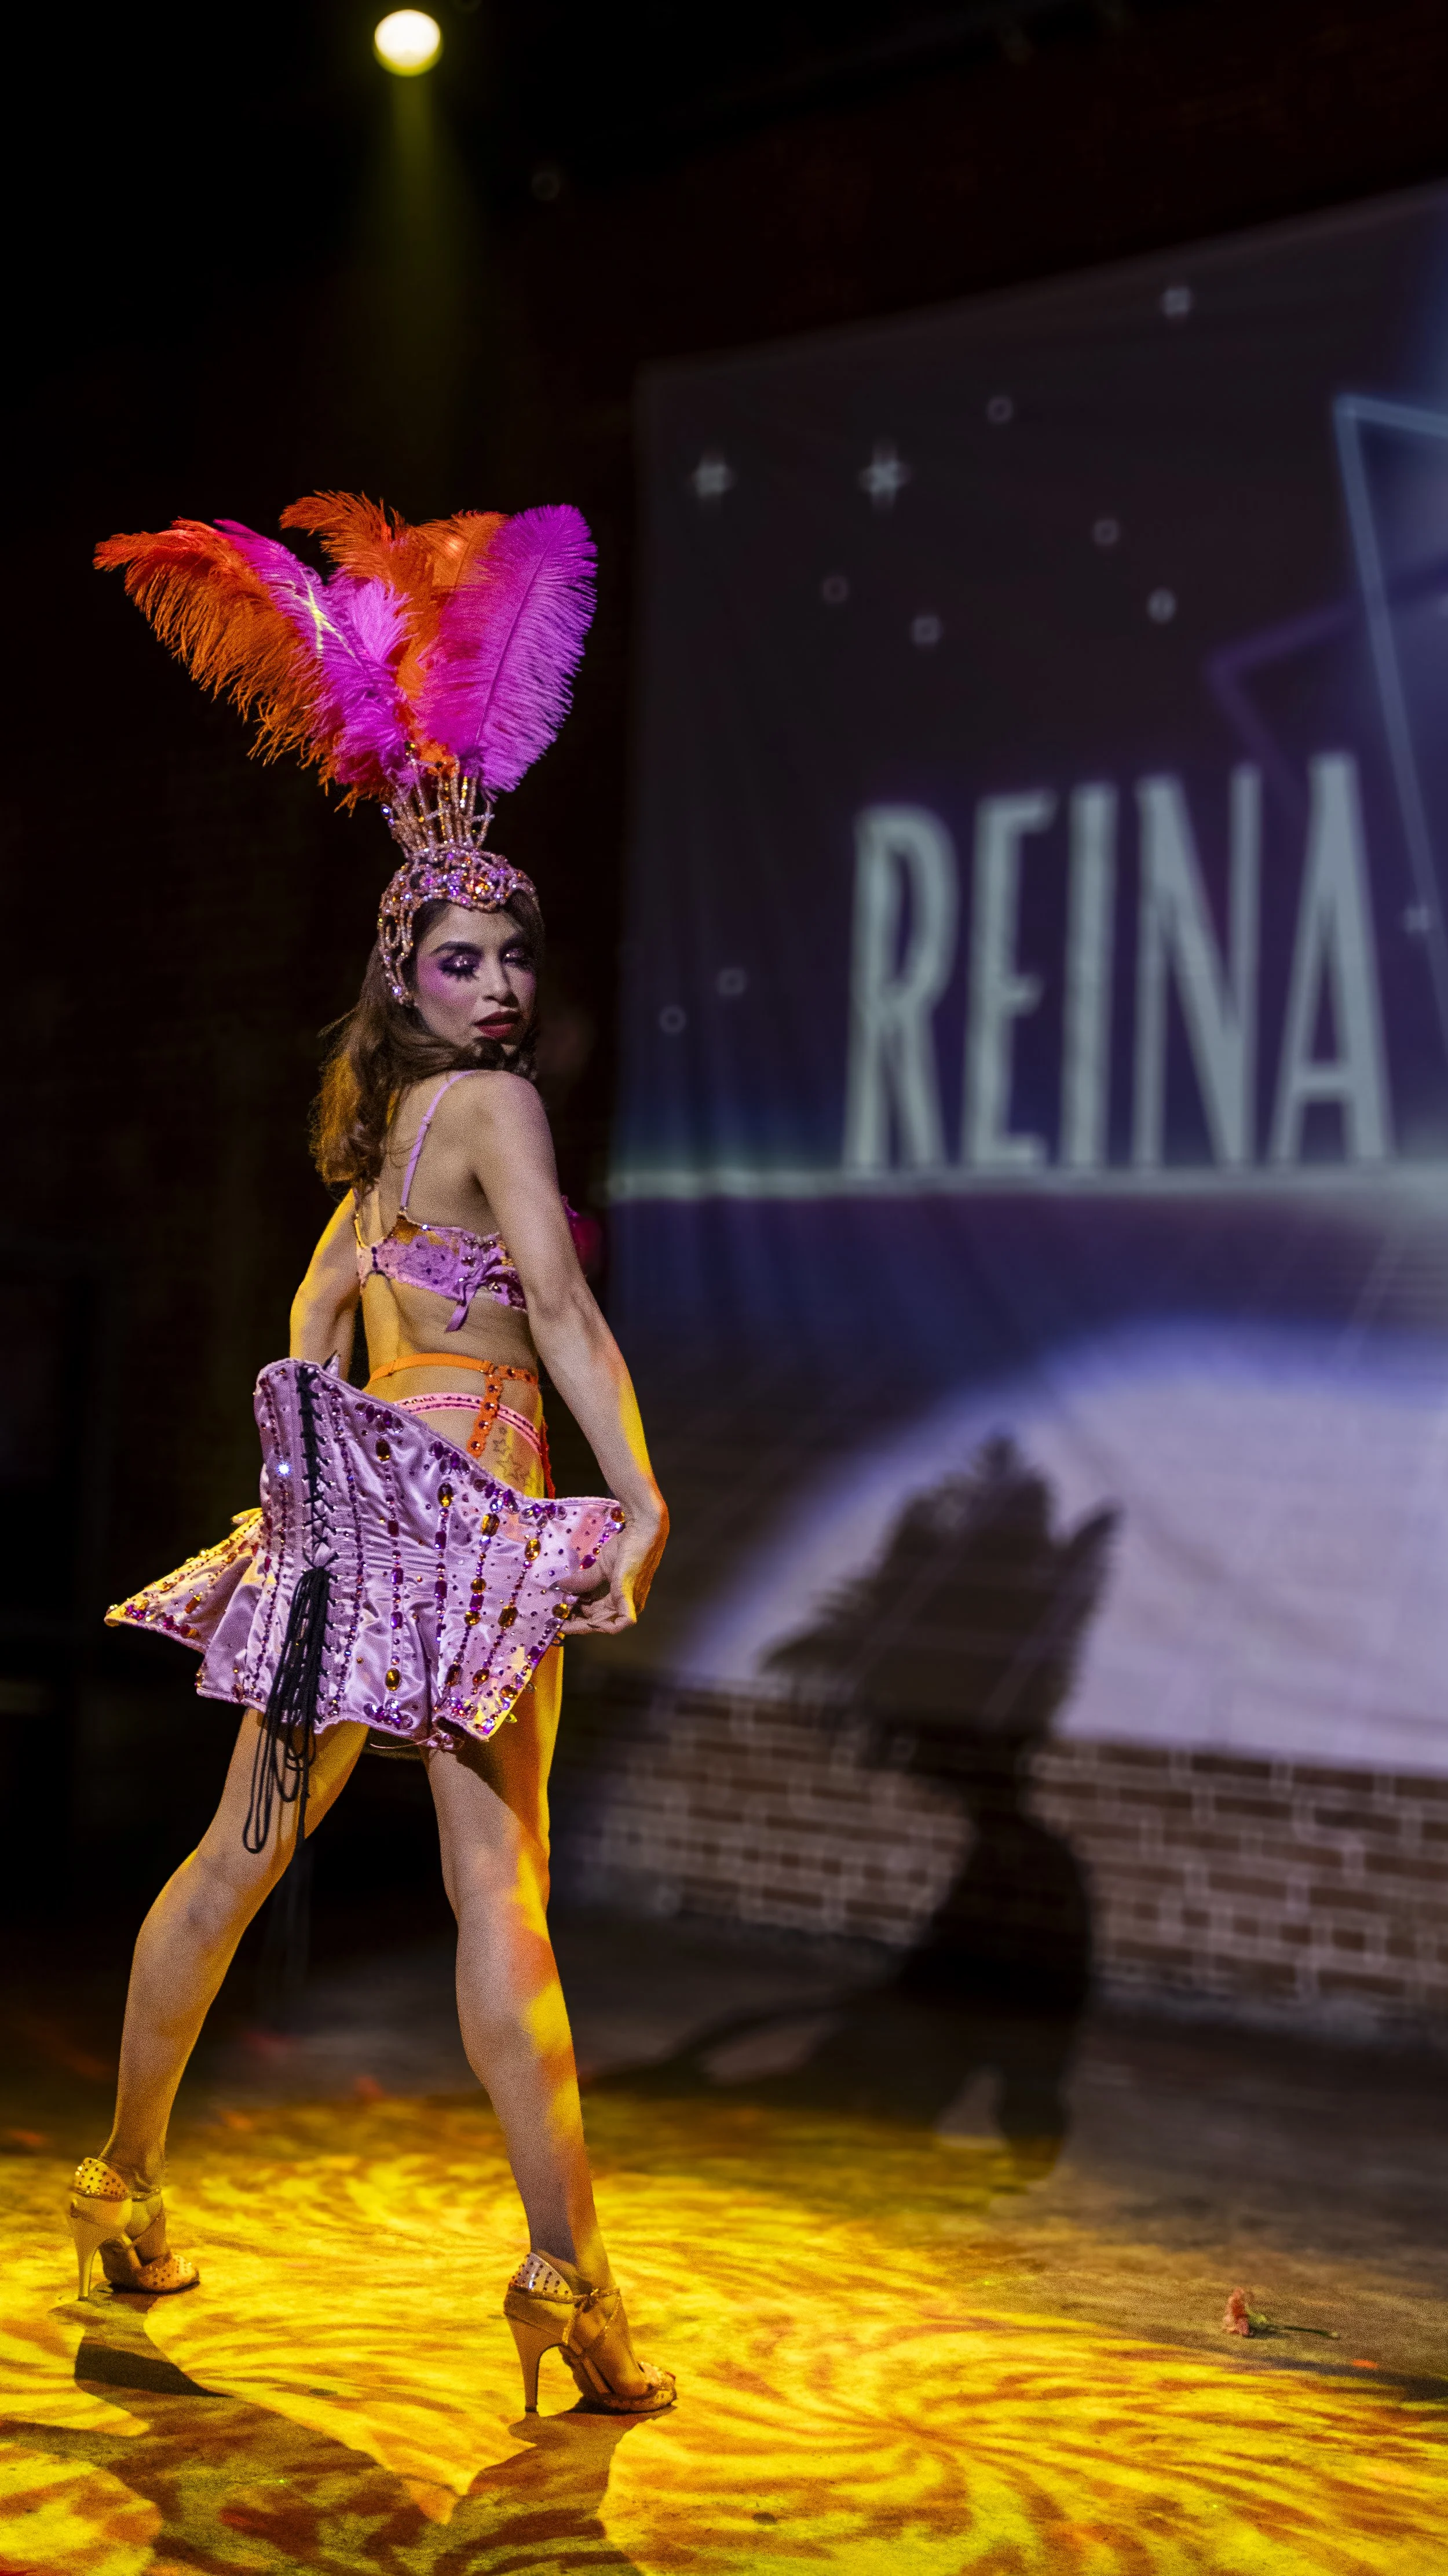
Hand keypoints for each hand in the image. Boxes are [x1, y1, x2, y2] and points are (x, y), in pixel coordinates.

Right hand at [557, 1497, 667, 1637]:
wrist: (641, 1533)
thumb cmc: (625, 1548)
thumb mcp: (599, 1568)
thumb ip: (582, 1581)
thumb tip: (558, 1586)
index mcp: (617, 1601)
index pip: (593, 1617)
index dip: (575, 1621)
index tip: (556, 1619)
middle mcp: (623, 1607)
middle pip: (595, 1623)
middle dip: (574, 1622)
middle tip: (554, 1618)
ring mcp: (629, 1604)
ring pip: (602, 1625)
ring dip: (581, 1622)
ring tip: (561, 1616)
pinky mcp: (629, 1597)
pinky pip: (622, 1622)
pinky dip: (607, 1626)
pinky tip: (587, 1624)